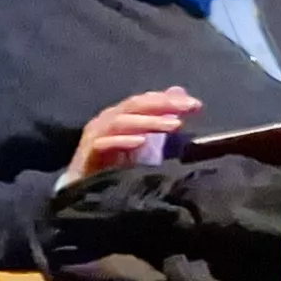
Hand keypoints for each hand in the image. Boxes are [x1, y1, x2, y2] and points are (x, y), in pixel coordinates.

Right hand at [63, 87, 200, 184]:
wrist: (84, 188)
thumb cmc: (115, 162)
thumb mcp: (144, 139)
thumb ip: (161, 117)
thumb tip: (181, 93)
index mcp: (120, 114)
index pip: (146, 100)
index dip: (170, 99)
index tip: (196, 105)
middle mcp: (107, 119)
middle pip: (135, 105)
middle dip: (163, 105)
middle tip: (187, 109)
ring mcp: (95, 135)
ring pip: (122, 122)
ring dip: (149, 122)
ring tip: (174, 125)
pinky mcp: (87, 153)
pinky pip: (104, 144)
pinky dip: (122, 141)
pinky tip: (141, 141)